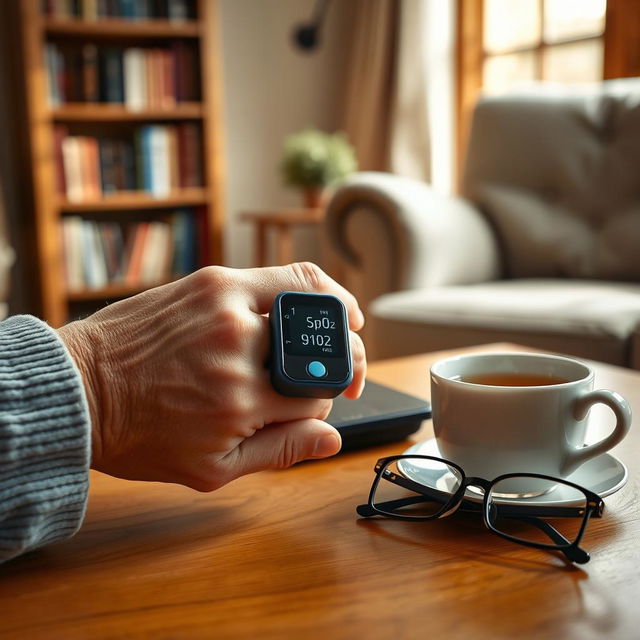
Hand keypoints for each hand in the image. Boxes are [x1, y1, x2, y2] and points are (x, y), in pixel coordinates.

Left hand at [58, 263, 365, 490]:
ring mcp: (227, 306)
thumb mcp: (211, 468)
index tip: (315, 407)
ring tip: (350, 325)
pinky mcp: (214, 280)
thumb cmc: (139, 434)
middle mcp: (240, 348)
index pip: (317, 398)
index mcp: (241, 403)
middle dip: (346, 363)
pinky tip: (321, 299)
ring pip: (314, 300)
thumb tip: (334, 437)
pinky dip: (313, 287)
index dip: (324, 406)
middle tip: (348, 372)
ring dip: (340, 318)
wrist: (80, 388)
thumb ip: (279, 452)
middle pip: (324, 348)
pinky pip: (283, 275)